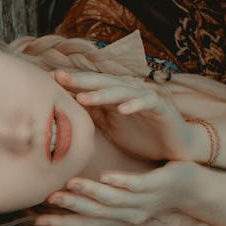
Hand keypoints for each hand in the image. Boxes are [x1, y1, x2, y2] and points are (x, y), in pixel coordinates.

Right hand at [36, 162, 196, 225]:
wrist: (189, 188)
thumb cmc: (149, 191)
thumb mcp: (121, 198)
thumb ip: (97, 198)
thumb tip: (67, 192)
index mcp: (117, 219)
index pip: (85, 224)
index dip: (61, 223)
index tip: (37, 220)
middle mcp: (127, 215)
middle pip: (95, 215)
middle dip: (70, 210)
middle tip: (47, 202)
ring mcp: (142, 201)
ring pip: (112, 201)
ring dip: (90, 194)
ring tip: (71, 184)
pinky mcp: (155, 186)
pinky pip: (136, 185)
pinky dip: (120, 182)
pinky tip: (105, 174)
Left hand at [54, 69, 197, 162]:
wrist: (175, 148)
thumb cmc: (142, 138)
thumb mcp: (111, 127)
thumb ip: (93, 116)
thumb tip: (65, 111)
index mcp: (115, 96)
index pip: (91, 85)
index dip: (72, 82)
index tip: (50, 80)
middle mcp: (130, 92)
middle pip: (103, 82)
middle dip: (82, 80)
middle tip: (60, 77)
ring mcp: (146, 97)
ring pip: (122, 90)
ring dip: (103, 93)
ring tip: (84, 97)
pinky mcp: (163, 107)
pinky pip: (148, 102)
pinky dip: (135, 104)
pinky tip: (123, 109)